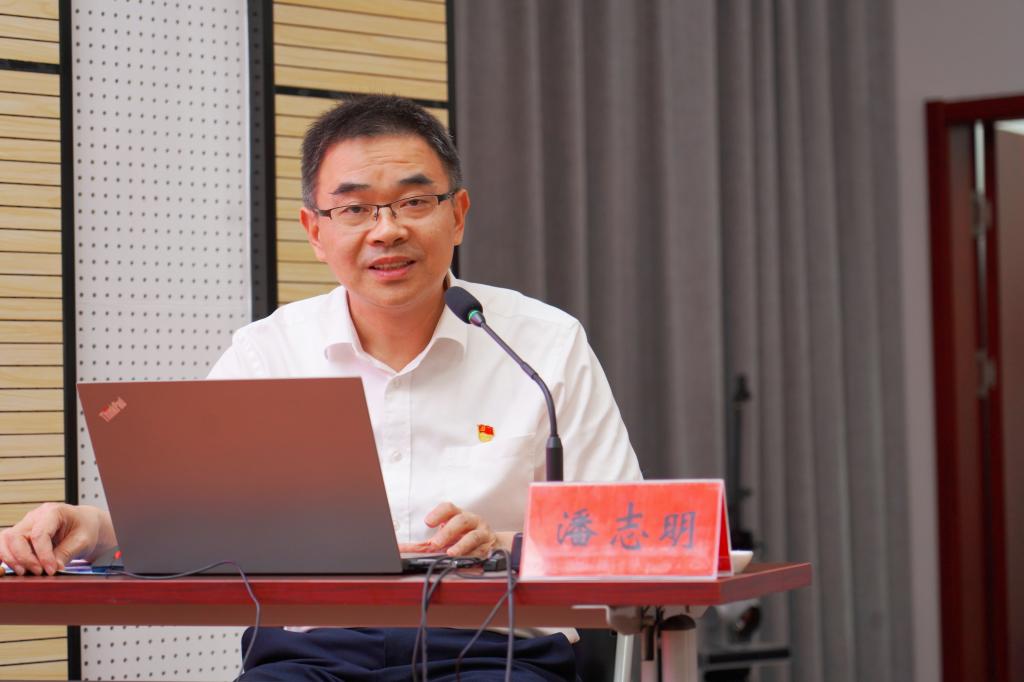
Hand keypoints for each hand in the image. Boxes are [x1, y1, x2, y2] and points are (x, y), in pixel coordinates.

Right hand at [0, 503, 114, 575]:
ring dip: (11, 559)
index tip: (50, 570)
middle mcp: (34, 517)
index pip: (39, 534)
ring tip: (24, 573)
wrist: (84, 525)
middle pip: (16, 536)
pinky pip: (5, 545)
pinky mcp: (21, 536)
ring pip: (5, 540)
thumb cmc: (85, 528)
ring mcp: (25, 525)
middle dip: (24, 558)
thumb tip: (52, 568)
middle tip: (38, 572)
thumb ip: (67, 553)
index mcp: (53, 512)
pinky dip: (5, 557)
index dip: (43, 555)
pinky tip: (11, 569)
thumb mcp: (84, 541)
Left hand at [418, 502, 497, 557]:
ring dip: (461, 545)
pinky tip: (465, 561)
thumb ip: (426, 543)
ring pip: (473, 536)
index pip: (449, 508)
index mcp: (459, 515)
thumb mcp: (447, 536)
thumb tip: (404, 549)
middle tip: (435, 544)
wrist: (492, 543)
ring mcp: (482, 533)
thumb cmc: (465, 537)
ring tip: (451, 553)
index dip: (438, 514)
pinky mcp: (489, 547)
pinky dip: (472, 557)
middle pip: (460, 521)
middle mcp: (472, 521)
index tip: (428, 522)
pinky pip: (481, 552)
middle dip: (447, 532)